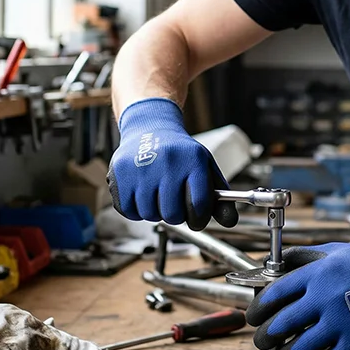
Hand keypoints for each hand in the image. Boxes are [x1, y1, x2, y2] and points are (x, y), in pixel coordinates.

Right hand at [106, 97, 238, 229]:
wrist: (150, 127)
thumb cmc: (180, 153)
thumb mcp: (205, 168)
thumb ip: (219, 198)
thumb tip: (230, 222)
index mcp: (193, 160)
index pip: (199, 205)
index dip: (199, 219)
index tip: (197, 218)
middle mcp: (167, 162)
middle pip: (172, 214)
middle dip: (175, 215)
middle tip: (174, 202)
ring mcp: (141, 167)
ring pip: (149, 214)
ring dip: (154, 211)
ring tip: (157, 193)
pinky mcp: (120, 173)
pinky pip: (128, 211)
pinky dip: (135, 210)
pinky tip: (141, 193)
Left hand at [245, 236, 349, 349]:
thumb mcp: (336, 250)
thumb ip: (305, 256)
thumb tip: (276, 263)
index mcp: (318, 273)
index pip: (274, 293)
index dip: (257, 308)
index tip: (253, 316)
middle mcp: (325, 297)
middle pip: (281, 324)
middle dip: (264, 336)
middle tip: (261, 340)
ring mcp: (340, 322)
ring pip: (298, 348)